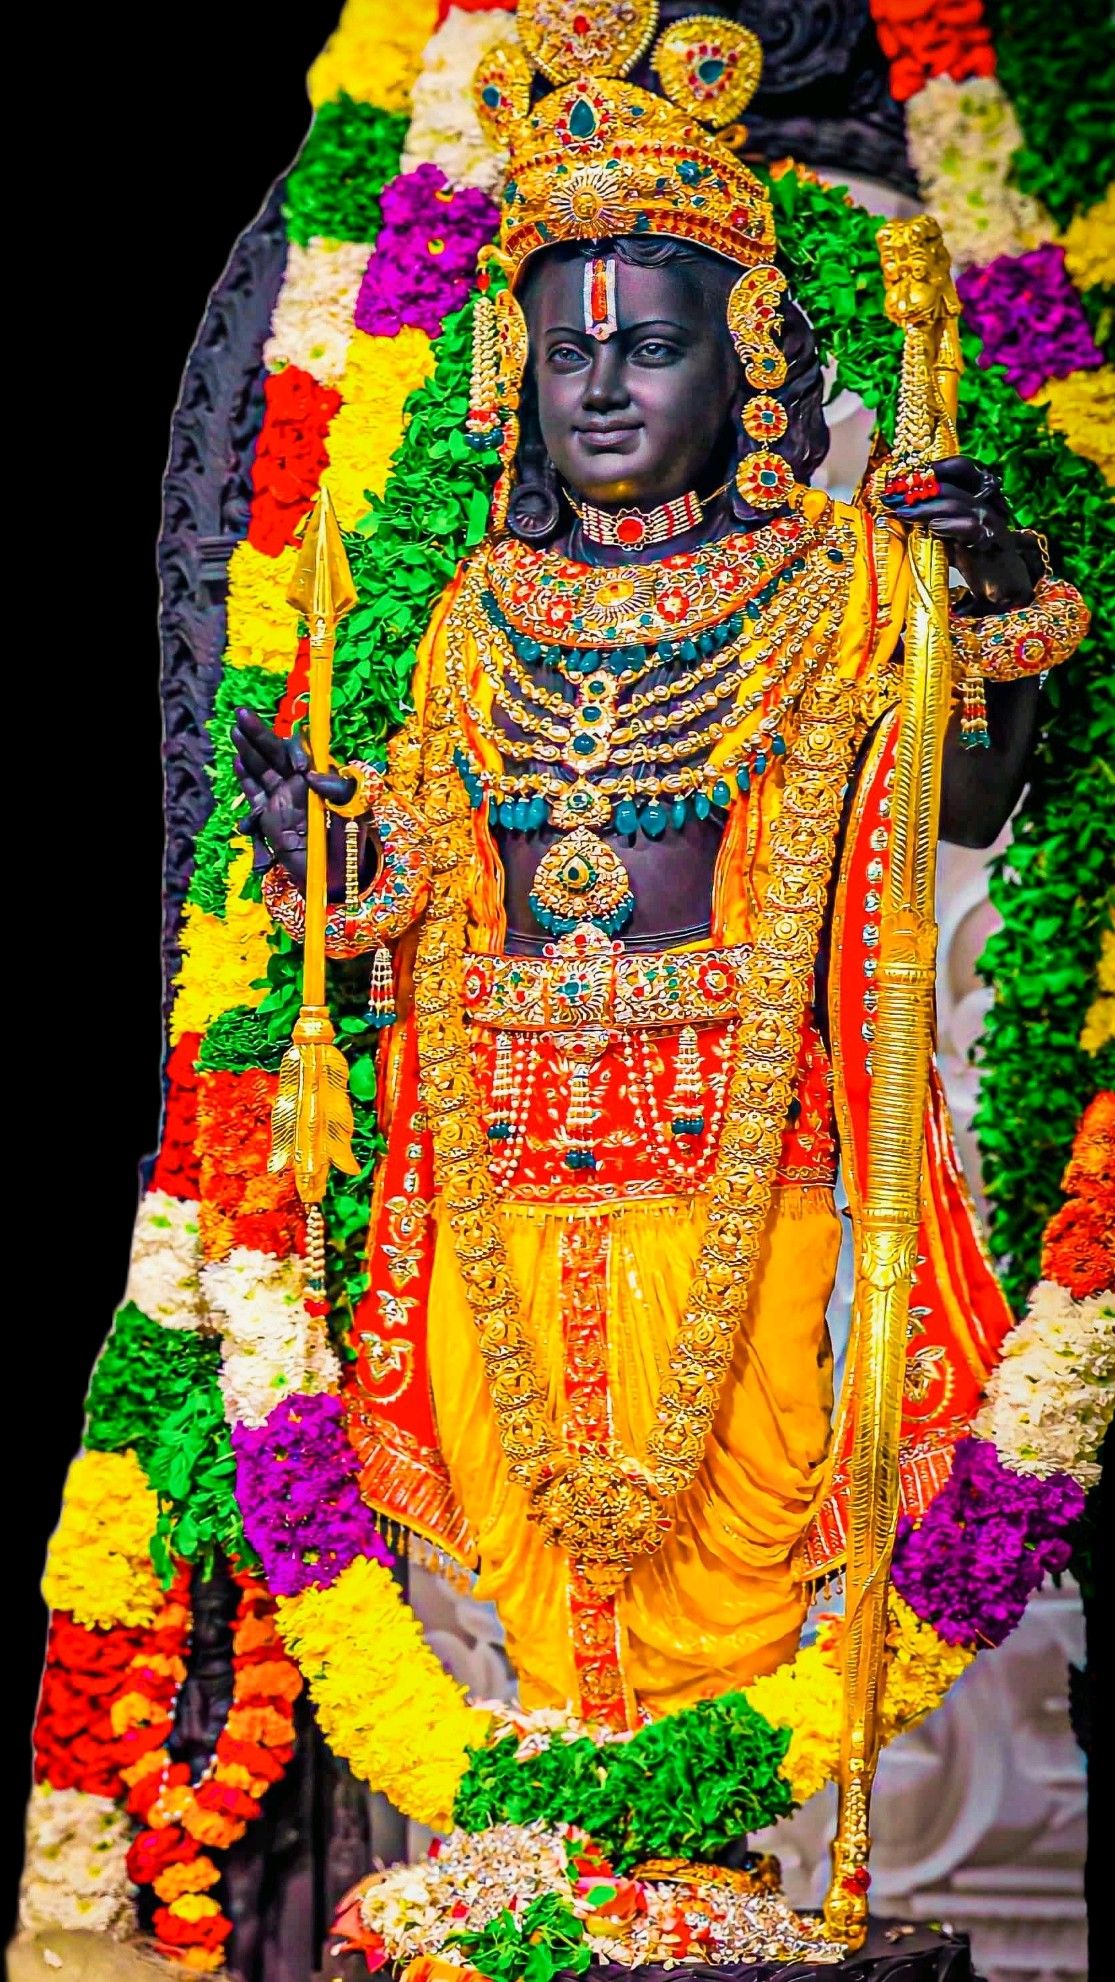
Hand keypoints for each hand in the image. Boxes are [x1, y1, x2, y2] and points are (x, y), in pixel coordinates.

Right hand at [232, 707, 358, 887]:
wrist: (335, 875)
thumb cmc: (350, 845)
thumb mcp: (354, 816)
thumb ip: (340, 792)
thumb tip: (311, 775)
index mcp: (321, 779)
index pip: (304, 753)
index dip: (298, 751)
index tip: (303, 769)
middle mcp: (300, 784)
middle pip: (276, 754)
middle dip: (259, 734)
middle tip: (242, 714)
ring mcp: (283, 799)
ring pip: (263, 769)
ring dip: (249, 750)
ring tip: (235, 729)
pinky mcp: (269, 817)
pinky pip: (256, 794)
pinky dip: (246, 778)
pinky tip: (238, 762)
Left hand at [880, 455, 1039, 613]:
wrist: (1004, 587)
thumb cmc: (975, 563)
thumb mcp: (949, 539)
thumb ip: (932, 524)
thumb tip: (902, 514)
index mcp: (974, 500)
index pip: (954, 474)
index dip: (926, 474)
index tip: (897, 482)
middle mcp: (983, 505)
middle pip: (949, 488)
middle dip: (916, 491)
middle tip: (891, 498)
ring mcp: (989, 521)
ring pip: (956, 504)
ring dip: (925, 507)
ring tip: (902, 512)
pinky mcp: (992, 539)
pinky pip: (969, 526)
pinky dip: (949, 525)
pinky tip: (931, 527)